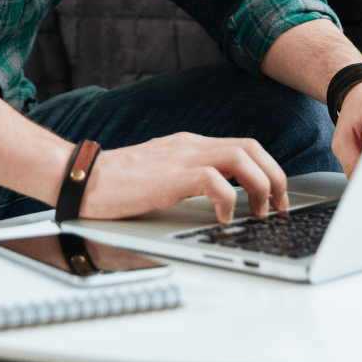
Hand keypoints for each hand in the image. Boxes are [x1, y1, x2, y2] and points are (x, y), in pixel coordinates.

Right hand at [78, 132, 288, 224]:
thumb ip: (187, 180)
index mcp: (189, 145)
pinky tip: (223, 217)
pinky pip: (214, 179)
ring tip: (259, 211)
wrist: (82, 178)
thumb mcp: (161, 177)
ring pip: (240, 156)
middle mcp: (190, 145)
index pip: (242, 146)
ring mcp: (181, 157)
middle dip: (274, 175)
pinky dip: (229, 198)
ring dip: (260, 184)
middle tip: (278, 206)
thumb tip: (217, 200)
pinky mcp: (171, 175)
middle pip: (251, 146)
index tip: (275, 197)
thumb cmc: (116, 184)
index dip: (267, 169)